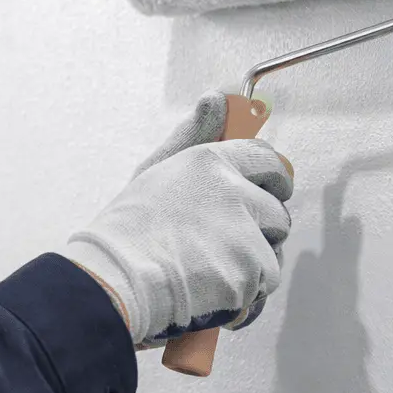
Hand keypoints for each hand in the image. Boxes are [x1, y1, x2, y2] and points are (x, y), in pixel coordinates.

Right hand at [62, 90, 293, 347]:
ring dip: (251, 266)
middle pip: (277, 212)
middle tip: (225, 244)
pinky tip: (211, 291)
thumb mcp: (156, 171)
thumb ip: (193, 135)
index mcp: (211, 162)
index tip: (270, 190)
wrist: (115, 278)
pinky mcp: (249, 271)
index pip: (267, 160)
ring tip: (210, 270)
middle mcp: (235, 192)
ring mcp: (245, 233)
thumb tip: (216, 97)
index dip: (273, 179)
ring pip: (273, 252)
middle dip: (260, 231)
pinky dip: (243, 295)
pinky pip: (262, 286)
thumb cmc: (126, 230)